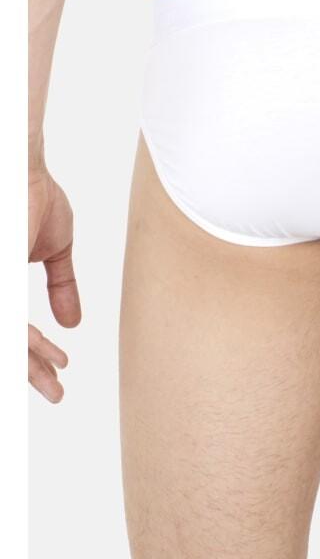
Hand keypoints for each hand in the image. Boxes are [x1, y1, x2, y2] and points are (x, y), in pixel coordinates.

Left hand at [28, 168, 80, 402]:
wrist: (24, 168)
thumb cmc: (33, 195)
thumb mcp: (54, 249)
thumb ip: (62, 286)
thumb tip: (74, 322)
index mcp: (4, 283)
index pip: (12, 330)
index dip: (34, 352)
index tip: (58, 364)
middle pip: (7, 341)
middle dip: (30, 371)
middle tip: (55, 391)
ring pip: (7, 340)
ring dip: (30, 366)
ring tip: (53, 384)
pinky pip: (10, 328)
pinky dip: (28, 346)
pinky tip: (48, 357)